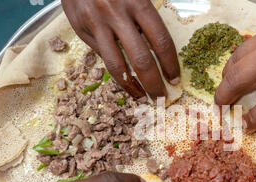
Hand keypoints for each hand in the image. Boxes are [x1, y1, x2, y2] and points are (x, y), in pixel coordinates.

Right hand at [62, 0, 179, 98]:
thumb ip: (144, 17)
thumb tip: (157, 50)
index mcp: (137, 2)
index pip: (161, 40)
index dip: (170, 63)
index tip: (175, 78)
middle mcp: (117, 14)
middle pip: (141, 59)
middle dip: (154, 83)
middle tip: (161, 98)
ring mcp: (97, 23)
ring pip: (116, 65)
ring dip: (131, 87)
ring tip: (141, 97)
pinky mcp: (80, 29)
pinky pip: (100, 55)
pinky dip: (114, 69)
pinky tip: (123, 78)